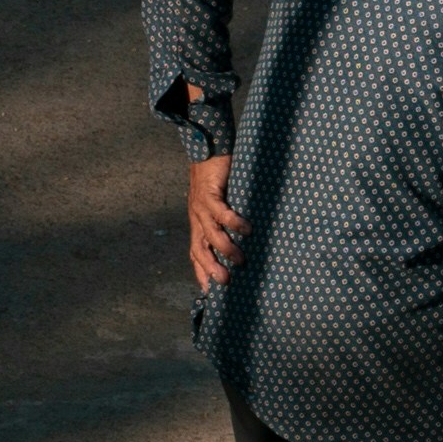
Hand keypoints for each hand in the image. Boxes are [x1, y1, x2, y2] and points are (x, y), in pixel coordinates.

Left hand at [187, 155, 246, 290]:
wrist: (207, 149)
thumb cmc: (218, 178)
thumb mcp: (219, 203)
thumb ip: (225, 219)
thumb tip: (246, 238)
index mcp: (197, 223)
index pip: (195, 253)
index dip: (201, 272)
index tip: (209, 292)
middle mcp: (196, 218)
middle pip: (199, 250)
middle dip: (211, 268)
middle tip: (226, 282)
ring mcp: (200, 207)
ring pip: (210, 234)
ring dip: (225, 249)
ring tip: (240, 260)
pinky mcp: (209, 193)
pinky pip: (220, 212)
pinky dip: (233, 222)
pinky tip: (246, 229)